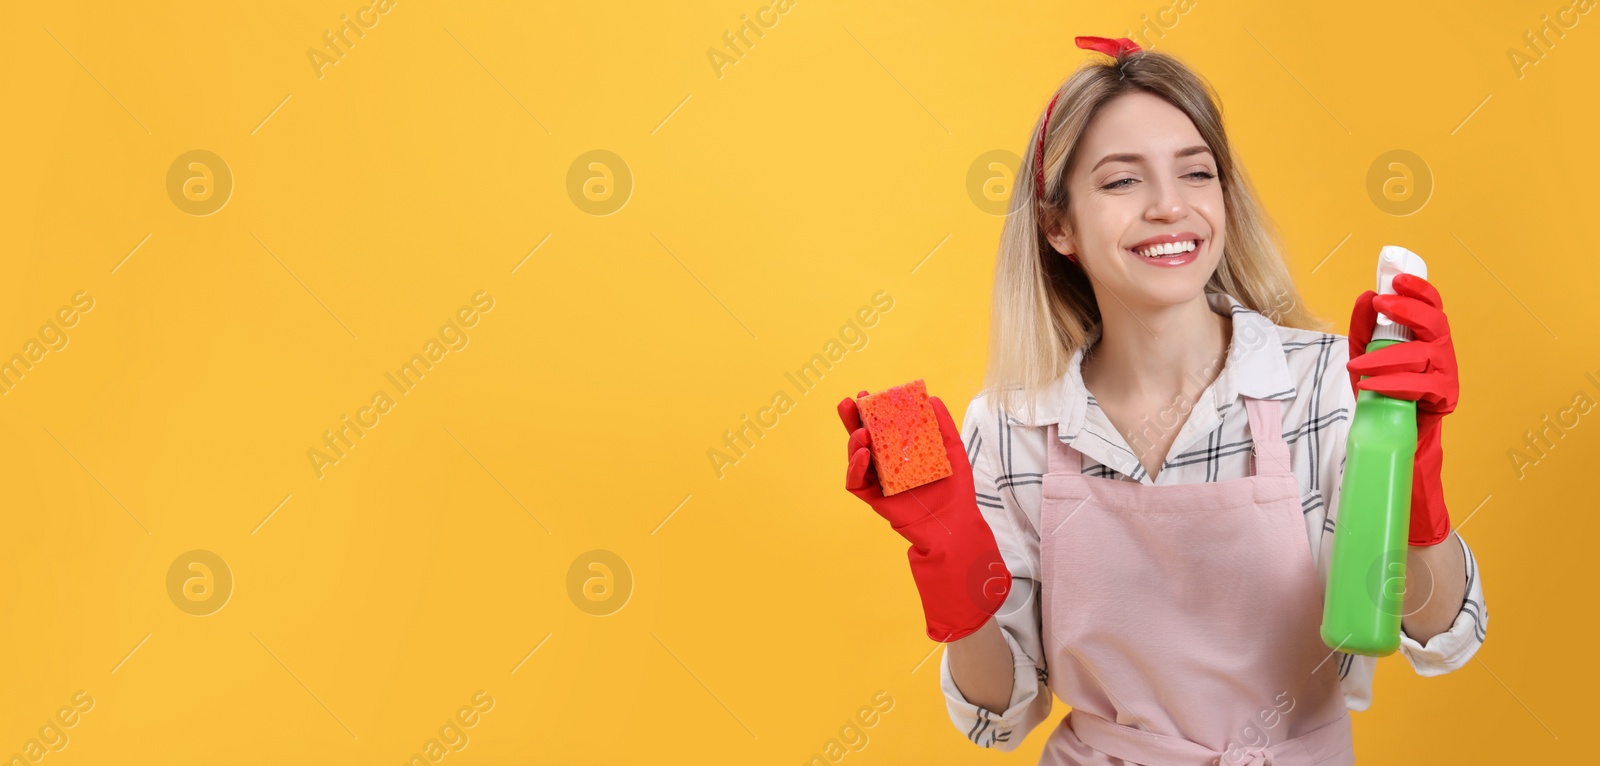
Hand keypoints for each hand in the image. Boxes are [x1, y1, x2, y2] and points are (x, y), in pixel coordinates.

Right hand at [838, 390, 1011, 640]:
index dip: (872, 410)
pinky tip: (863, 455)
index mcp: (901, 450)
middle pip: (862, 438)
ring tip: (861, 432)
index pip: (882, 425)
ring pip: (855, 458)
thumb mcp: (952, 451)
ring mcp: (878, 481)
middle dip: (852, 419)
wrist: (956, 524)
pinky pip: (856, 483)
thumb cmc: (956, 489)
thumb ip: (943, 425)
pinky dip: (855, 468)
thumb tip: (932, 398)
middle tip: (849, 402)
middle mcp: (886, 463)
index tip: (867, 393)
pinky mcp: (874, 498)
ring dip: (853, 442)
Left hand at [1346, 273, 1458, 545]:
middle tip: (1380, 306)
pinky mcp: (1444, 399)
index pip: (1431, 305)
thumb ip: (1364, 330)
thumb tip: (1364, 297)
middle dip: (1407, 310)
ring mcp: (1446, 375)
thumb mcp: (1367, 359)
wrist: (1395, 441)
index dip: (1419, 288)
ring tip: (1356, 366)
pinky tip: (1372, 387)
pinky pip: (1421, 386)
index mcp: (1427, 338)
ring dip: (1386, 357)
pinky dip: (1394, 384)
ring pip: (1424, 355)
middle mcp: (1442, 352)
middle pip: (1435, 322)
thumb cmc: (1384, 396)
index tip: (1397, 278)